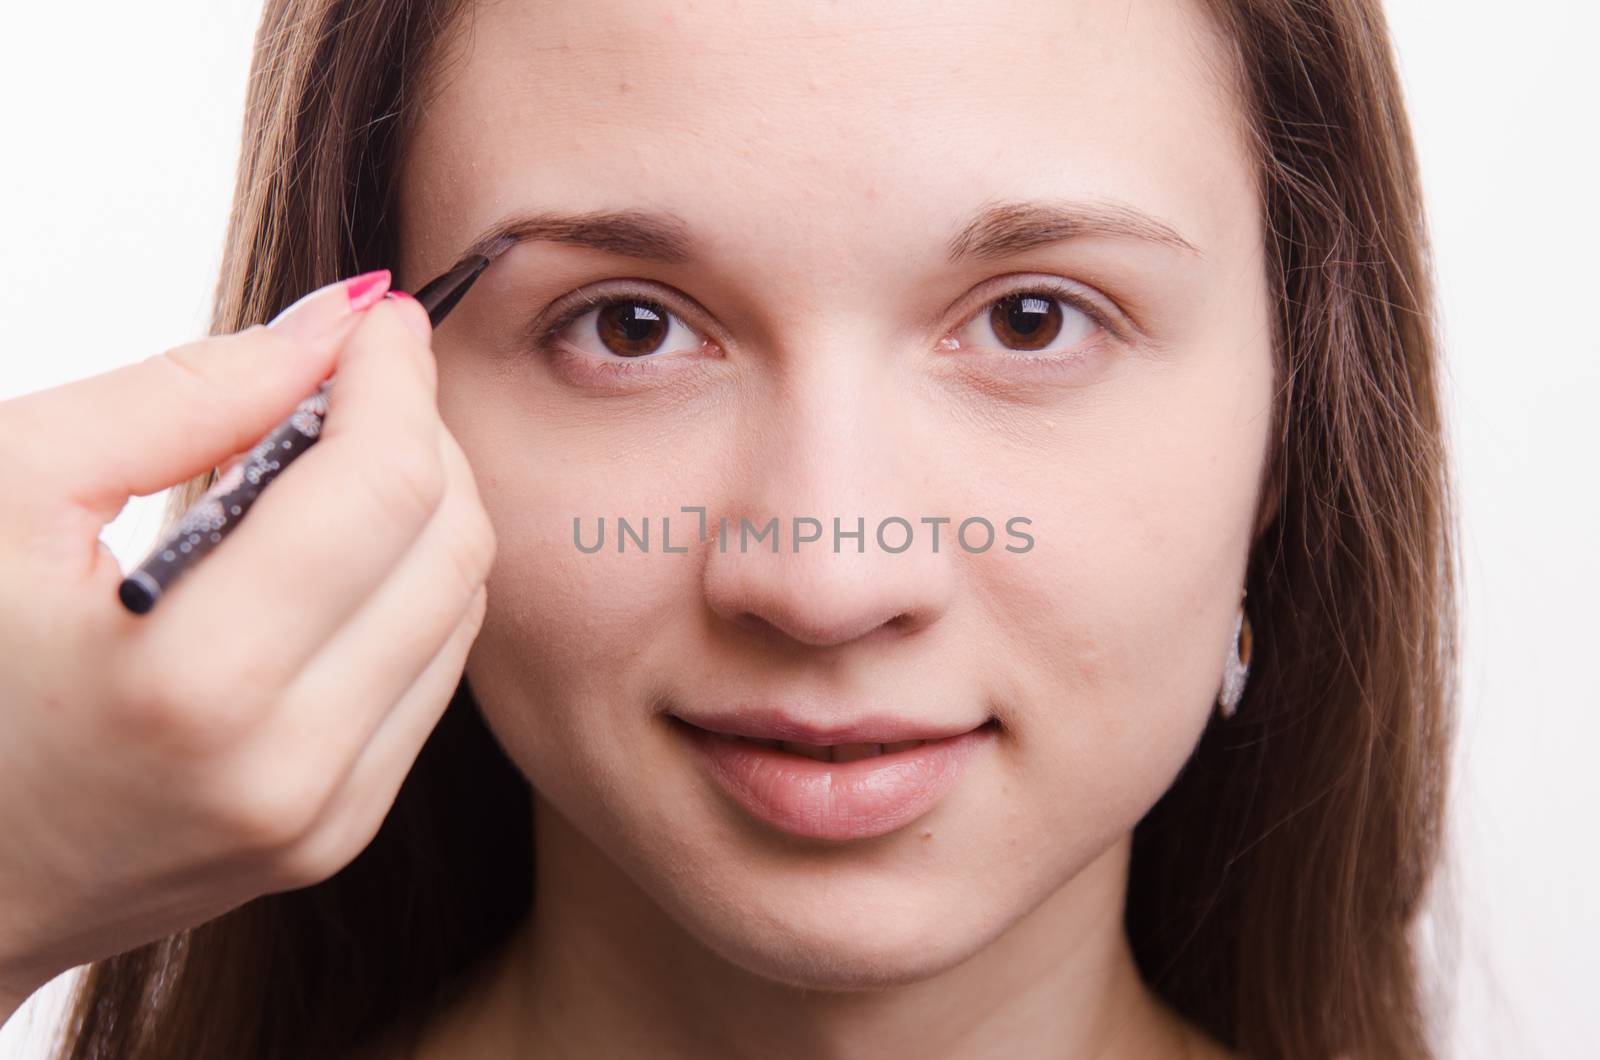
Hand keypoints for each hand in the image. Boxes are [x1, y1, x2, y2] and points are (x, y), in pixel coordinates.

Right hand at [0, 273, 494, 1015]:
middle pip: (449, 547)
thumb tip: (333, 324)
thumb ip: (180, 396)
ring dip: (426, 507)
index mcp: (195, 686)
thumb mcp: (13, 494)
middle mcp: (285, 768)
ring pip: (461, 609)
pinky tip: (338, 553)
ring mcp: (324, 815)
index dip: (398, 380)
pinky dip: (409, 589)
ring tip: (339, 459)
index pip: (384, 491)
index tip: (379, 320)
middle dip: (423, 435)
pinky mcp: (341, 831)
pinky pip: (433, 674)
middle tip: (361, 380)